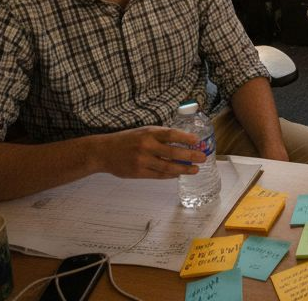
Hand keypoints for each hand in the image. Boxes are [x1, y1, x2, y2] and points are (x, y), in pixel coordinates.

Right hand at [90, 126, 204, 178]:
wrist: (104, 152)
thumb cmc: (127, 140)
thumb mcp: (143, 131)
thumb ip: (160, 135)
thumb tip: (182, 141)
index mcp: (148, 133)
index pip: (171, 134)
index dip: (185, 137)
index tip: (197, 141)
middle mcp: (146, 146)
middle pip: (173, 152)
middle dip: (190, 156)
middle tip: (202, 158)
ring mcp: (142, 161)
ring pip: (167, 167)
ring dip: (183, 169)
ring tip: (194, 170)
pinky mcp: (138, 173)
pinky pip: (158, 175)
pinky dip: (170, 175)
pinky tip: (178, 174)